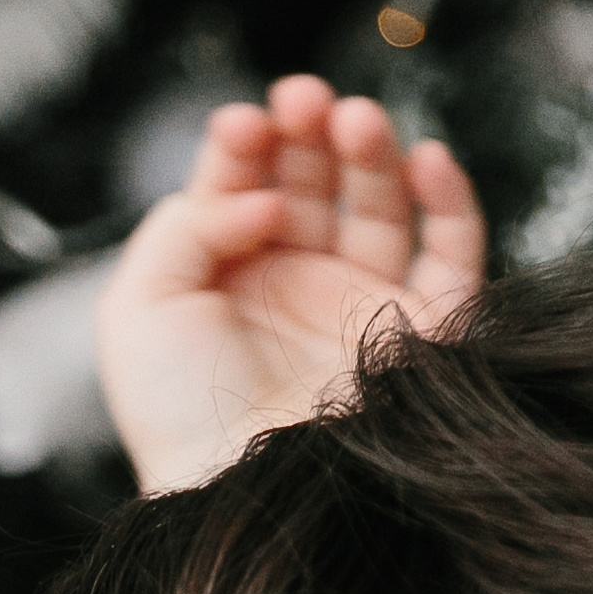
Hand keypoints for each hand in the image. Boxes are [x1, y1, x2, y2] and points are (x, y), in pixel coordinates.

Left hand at [98, 73, 486, 493]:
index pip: (247, 183)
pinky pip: (455, 256)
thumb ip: (183, 222)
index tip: (247, 124)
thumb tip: (263, 199)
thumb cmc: (176, 416)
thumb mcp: (137, 308)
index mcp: (227, 279)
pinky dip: (451, 200)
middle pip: (315, 180)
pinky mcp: (418, 336)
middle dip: (310, 131)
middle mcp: (295, 287)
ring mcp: (357, 308)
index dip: (250, 142)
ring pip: (380, 204)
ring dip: (370, 150)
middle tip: (303, 100)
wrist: (236, 493)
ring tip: (353, 120)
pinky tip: (426, 158)